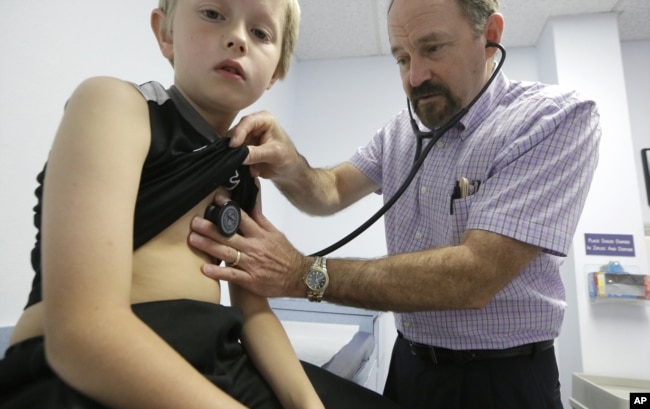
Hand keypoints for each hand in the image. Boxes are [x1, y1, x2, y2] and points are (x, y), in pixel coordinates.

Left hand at [189, 193, 309, 298]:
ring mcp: (252, 264)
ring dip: (209, 246)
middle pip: (229, 235)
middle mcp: (254, 248)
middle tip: (195, 222)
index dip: (228, 209)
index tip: (216, 200)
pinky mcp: (250, 280)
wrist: (299, 276)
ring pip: (227, 253)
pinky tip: (205, 269)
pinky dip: (219, 273)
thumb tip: (252, 200)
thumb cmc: (286, 255)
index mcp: (260, 235)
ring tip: (193, 239)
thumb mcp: (275, 233)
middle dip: (210, 228)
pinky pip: (232, 275)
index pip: (242, 218)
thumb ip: (260, 218)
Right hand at [227, 111, 301, 179]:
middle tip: (232, 155)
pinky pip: (234, 153)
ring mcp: (247, 137)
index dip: (239, 132)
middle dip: (234, 144)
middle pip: (237, 131)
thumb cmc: (287, 156)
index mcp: (264, 120)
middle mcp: (253, 125)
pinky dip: (238, 161)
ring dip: (236, 154)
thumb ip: (257, 154)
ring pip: (233, 143)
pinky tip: (248, 169)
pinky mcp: (243, 148)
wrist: (288, 169)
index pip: (248, 122)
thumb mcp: (274, 154)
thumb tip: (241, 156)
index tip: (233, 145)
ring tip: (243, 165)